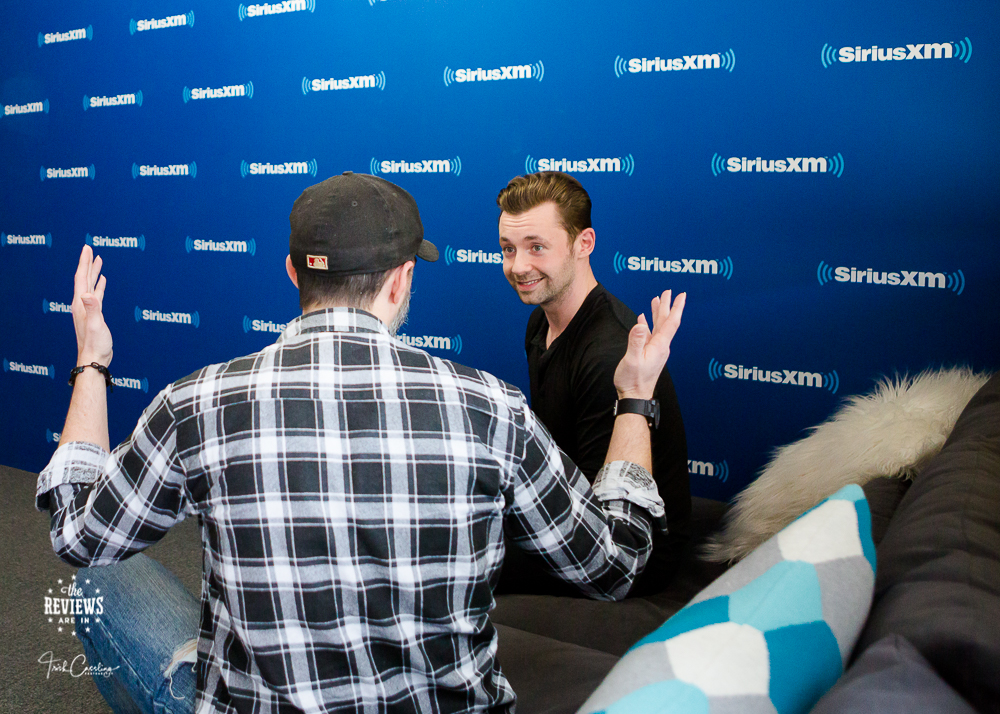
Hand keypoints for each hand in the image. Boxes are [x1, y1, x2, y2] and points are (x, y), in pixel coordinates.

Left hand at [72, 246, 112, 366]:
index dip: (84, 262)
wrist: (95, 358)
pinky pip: (96, 294)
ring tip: (98, 260)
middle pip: (84, 278)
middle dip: (87, 263)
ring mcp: (88, 309)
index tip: (87, 248)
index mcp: (81, 304)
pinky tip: (102, 281)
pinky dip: (99, 285)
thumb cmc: (95, 344)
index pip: (81, 278)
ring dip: (94, 272)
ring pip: (90, 285)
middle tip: (90, 249)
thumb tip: (87, 293)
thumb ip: (93, 308)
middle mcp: (82, 304)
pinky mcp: (95, 314)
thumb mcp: (96, 325)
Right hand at [613, 291, 685, 398]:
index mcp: (659, 346)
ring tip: (656, 300)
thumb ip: (636, 341)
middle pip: (666, 322)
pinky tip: (643, 320)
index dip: (676, 308)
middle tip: (668, 291)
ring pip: (658, 327)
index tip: (680, 295)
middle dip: (667, 306)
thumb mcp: (632, 359)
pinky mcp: (648, 354)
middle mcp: (660, 347)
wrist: (635, 396)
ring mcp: (655, 350)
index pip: (671, 323)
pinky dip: (647, 325)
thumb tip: (640, 324)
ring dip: (658, 313)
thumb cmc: (633, 381)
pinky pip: (650, 335)